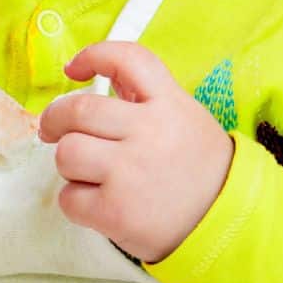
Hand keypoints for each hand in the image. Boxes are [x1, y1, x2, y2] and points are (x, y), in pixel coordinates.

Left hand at [38, 42, 232, 264]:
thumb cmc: (197, 170)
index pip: (127, 59)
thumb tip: (96, 77)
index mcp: (170, 105)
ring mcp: (130, 173)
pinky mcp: (116, 212)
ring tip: (92, 176)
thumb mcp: (185, 120)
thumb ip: (145, 98)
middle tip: (52, 131)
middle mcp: (150, 133)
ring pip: (66, 153)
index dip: (93, 56)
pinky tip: (100, 205)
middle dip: (54, 119)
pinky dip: (76, 202)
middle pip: (76, 110)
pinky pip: (68, 198)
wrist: (230, 226)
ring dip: (70, 165)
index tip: (73, 70)